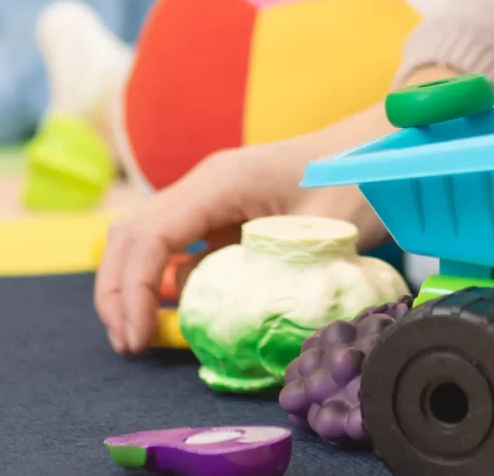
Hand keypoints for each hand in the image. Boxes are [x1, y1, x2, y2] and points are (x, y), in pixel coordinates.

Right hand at [95, 120, 387, 352]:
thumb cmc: (357, 180)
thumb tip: (234, 331)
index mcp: (222, 181)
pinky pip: (175, 245)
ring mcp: (210, 195)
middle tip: (129, 345)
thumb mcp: (323, 234)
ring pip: (144, 237)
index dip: (133, 289)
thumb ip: (278, 278)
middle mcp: (205, 184)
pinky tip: (171, 314)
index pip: (150, 234)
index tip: (139, 338)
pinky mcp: (222, 212)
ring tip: (138, 336)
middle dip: (117, 290)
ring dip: (132, 285)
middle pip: (131, 233)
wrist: (377, 148)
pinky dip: (162, 280)